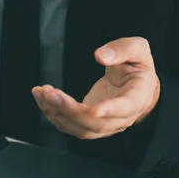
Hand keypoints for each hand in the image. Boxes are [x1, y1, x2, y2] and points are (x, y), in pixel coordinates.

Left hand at [32, 37, 159, 138]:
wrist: (135, 86)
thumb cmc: (136, 66)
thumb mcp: (138, 50)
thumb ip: (123, 49)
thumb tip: (100, 56)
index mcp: (138, 97)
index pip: (125, 107)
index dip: (110, 110)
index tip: (94, 109)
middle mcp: (122, 118)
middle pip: (95, 122)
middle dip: (69, 110)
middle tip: (50, 93)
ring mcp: (105, 125)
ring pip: (80, 128)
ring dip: (57, 113)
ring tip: (41, 93)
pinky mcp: (90, 124)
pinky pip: (70, 125)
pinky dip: (53, 114)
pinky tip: (42, 98)